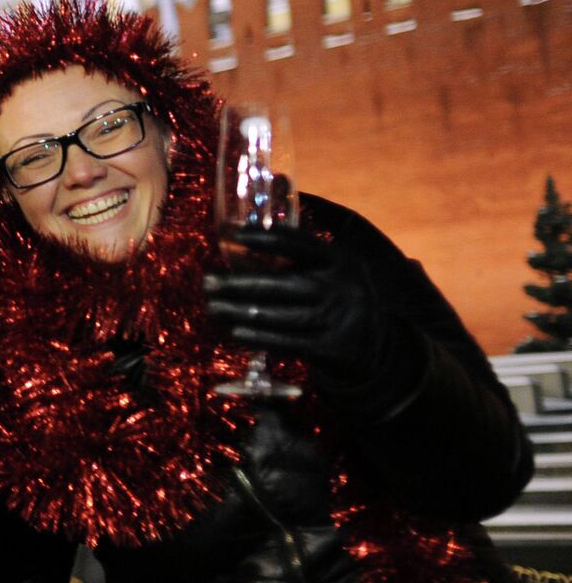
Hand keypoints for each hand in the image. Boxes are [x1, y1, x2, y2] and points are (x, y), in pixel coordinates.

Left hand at [203, 225, 383, 376]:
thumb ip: (301, 256)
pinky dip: (257, 337)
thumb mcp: (333, 270)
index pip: (298, 243)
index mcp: (338, 260)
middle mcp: (338, 287)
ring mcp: (335, 319)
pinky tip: (234, 331)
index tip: (232, 234)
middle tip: (207, 282)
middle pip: (279, 284)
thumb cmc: (338, 298)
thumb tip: (244, 240)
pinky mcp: (329, 348)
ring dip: (239, 312)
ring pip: (278, 316)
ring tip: (213, 308)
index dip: (263, 238)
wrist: (375, 344)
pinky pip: (286, 342)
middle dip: (237, 284)